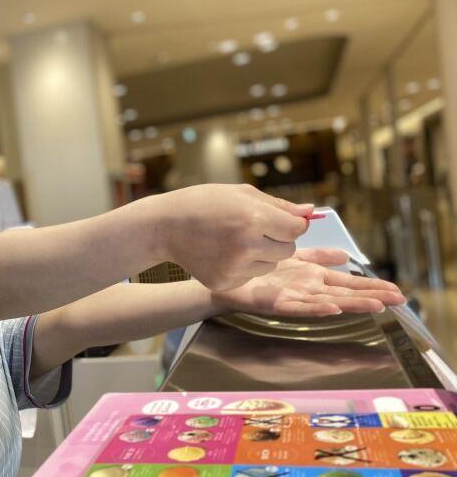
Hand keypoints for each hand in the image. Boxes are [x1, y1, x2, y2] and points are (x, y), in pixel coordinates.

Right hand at [158, 184, 311, 290]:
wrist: (166, 226)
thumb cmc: (204, 203)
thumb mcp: (241, 194)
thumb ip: (278, 205)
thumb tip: (310, 212)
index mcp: (254, 218)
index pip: (297, 229)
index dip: (290, 223)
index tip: (277, 220)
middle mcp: (247, 246)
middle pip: (288, 250)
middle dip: (278, 240)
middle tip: (255, 230)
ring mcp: (235, 268)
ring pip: (270, 266)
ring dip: (262, 255)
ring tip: (236, 241)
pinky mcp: (225, 282)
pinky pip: (251, 277)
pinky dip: (244, 267)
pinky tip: (224, 254)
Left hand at [210, 248, 404, 316]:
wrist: (226, 275)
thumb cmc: (259, 268)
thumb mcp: (293, 256)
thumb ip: (318, 255)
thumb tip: (346, 256)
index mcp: (313, 277)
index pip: (348, 282)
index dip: (372, 286)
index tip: (397, 291)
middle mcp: (307, 289)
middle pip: (344, 293)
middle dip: (371, 297)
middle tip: (398, 301)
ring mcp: (293, 297)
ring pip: (328, 301)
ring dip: (351, 304)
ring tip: (375, 306)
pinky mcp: (275, 303)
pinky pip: (299, 307)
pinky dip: (316, 308)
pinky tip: (332, 308)